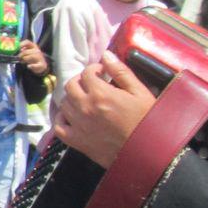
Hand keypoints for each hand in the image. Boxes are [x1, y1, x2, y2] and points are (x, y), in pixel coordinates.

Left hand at [17, 39, 48, 76]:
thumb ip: (23, 49)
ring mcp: (40, 57)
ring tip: (23, 61)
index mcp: (33, 46)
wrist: (41, 65)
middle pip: (26, 51)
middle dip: (21, 55)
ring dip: (25, 60)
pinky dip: (31, 66)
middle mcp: (37, 51)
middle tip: (19, 58)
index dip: (22, 44)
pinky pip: (34, 65)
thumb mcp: (28, 52)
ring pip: (30, 57)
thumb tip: (17, 49)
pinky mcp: (41, 64)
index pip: (27, 42)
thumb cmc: (32, 57)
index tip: (18, 47)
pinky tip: (28, 66)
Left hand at [53, 52, 158, 167]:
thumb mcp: (139, 93)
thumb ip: (121, 72)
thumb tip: (106, 54)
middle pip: (70, 86)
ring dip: (72, 98)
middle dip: (81, 81)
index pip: (87, 73)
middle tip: (92, 84)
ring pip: (64, 104)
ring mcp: (79, 125)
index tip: (102, 72)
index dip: (95, 69)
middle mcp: (85, 108)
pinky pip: (59, 127)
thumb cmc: (147, 122)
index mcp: (100, 94)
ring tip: (84, 99)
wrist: (148, 153)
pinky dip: (62, 119)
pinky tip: (71, 116)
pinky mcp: (78, 142)